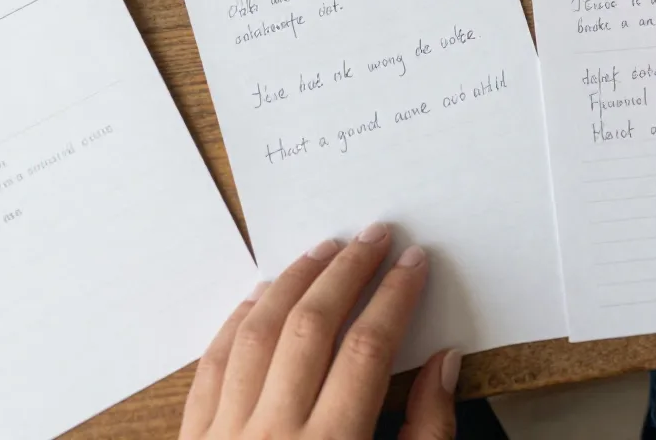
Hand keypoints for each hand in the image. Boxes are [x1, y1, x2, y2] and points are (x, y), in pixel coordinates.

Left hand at [179, 224, 459, 439]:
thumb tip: (443, 363)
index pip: (366, 350)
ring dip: (291, 282)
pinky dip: (236, 325)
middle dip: (346, 273)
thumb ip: (425, 434)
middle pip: (309, 328)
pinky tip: (259, 300)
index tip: (414, 261)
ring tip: (324, 251)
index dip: (394, 298)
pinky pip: (211, 368)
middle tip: (375, 235)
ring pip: (255, 336)